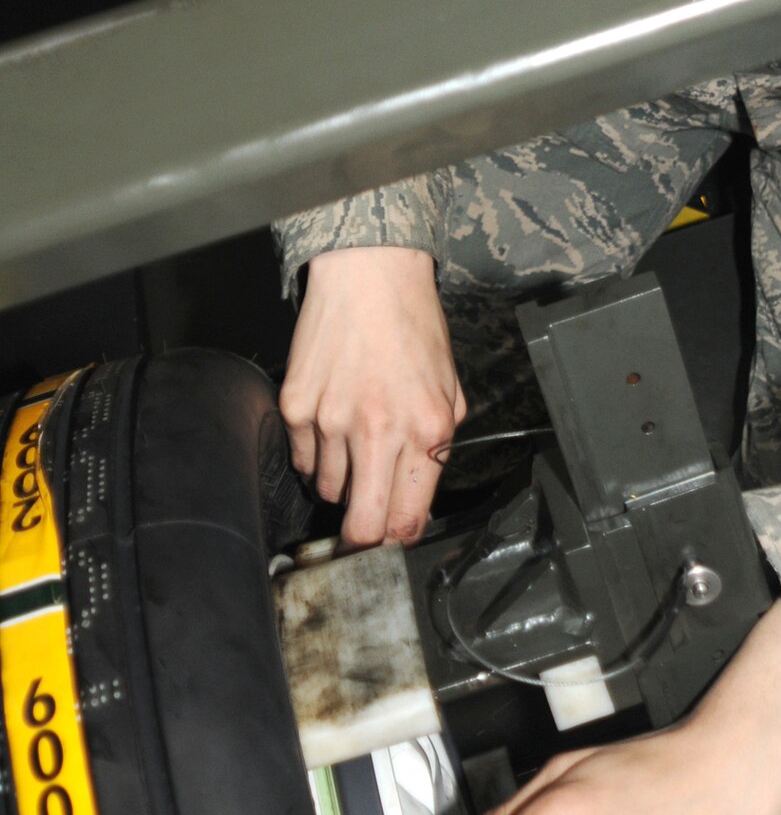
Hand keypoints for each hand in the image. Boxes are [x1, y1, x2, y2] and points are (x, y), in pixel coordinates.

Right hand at [280, 245, 465, 546]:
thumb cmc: (413, 326)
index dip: (399, 538)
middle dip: (363, 537)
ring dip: (342, 480)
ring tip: (355, 444)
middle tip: (365, 524)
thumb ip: (437, 447)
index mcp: (425, 429)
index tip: (394, 534)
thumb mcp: (449, 389)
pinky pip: (303, 458)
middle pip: (361, 527)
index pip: (406, 520)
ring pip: (327, 491)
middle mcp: (377, 430)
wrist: (369, 276)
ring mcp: (330, 420)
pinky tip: (333, 421)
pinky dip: (316, 452)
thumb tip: (416, 498)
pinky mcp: (296, 406)